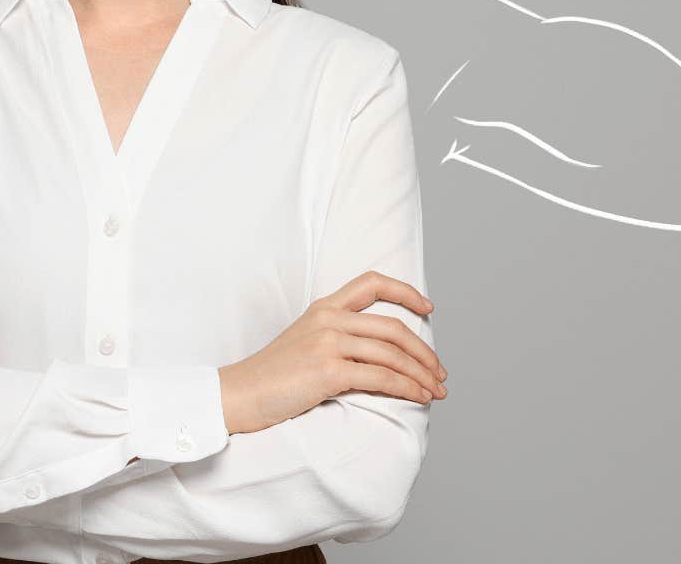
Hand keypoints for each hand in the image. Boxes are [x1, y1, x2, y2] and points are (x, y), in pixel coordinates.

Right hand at [217, 270, 447, 435]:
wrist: (240, 394)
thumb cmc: (273, 376)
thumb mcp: (305, 341)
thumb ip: (338, 336)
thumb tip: (381, 354)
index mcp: (323, 307)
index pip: (372, 283)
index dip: (406, 292)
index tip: (428, 308)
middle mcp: (329, 319)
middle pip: (393, 328)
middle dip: (424, 352)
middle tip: (439, 373)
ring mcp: (328, 342)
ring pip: (392, 354)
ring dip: (420, 375)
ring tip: (435, 391)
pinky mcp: (328, 370)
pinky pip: (381, 377)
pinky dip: (406, 388)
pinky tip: (417, 397)